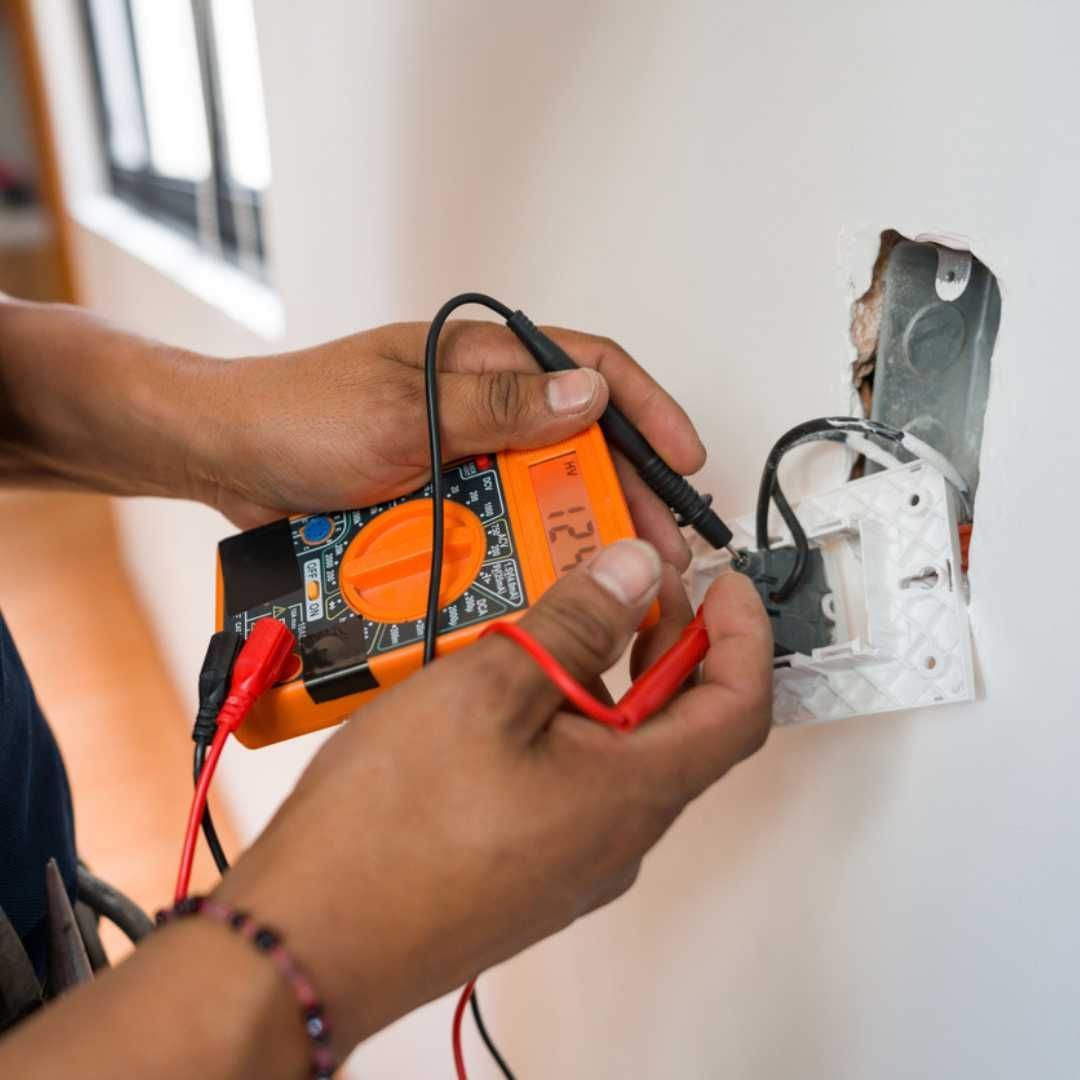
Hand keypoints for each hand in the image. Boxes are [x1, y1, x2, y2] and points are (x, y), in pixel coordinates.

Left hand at [194, 321, 706, 567]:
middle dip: (625, 489)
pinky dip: (519, 555)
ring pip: (540, 494)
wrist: (224, 461)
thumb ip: (496, 404)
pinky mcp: (437, 505)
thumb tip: (589, 396)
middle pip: (578, 442)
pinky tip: (542, 586)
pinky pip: (494, 530)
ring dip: (576, 531)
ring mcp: (460, 460)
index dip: (646, 408)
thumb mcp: (402, 406)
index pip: (587, 367)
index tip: (683, 457)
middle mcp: (479, 408)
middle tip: (659, 543)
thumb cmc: (296, 414)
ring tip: (610, 574)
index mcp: (478, 362)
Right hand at [214, 540, 771, 1053]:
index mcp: (632, 792)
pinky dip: (560, 722)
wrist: (308, 942)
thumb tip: (632, 576)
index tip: (726, 586)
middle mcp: (616, 835)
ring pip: (617, 752)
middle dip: (664, 644)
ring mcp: (571, 859)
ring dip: (602, 681)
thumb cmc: (389, 831)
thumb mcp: (488, 692)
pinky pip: (570, 781)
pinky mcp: (524, 866)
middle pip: (678, 727)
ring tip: (548, 628)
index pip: (739, 707)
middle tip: (626, 585)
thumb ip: (574, 625)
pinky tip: (501, 693)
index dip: (745, 636)